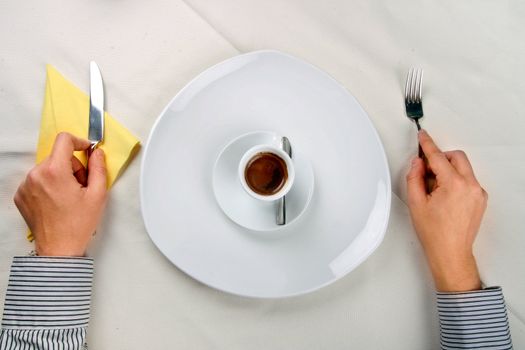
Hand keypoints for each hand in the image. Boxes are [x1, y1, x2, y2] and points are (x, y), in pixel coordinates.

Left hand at [14, 132, 106, 256]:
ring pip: (47, 168)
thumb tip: (96, 153)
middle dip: (72, 166)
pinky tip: (57, 202)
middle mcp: (35, 175)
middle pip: (57, 156)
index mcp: (55, 171)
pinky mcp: (21, 195)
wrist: (59, 248)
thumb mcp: (98, 194)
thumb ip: (98, 168)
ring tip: (69, 197)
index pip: (64, 140)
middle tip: (81, 186)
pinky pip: (37, 180)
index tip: (85, 151)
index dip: (78, 142)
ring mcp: (25, 186)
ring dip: (60, 176)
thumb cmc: (78, 224)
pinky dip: (48, 185)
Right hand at [406, 130, 486, 291]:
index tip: (423, 136)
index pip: (438, 157)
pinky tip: (443, 195)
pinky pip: (468, 180)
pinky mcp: (480, 199)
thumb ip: (414, 177)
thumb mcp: (416, 202)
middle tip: (426, 168)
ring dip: (448, 170)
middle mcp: (470, 186)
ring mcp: (478, 193)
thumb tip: (417, 164)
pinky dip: (455, 180)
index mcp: (454, 185)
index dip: (427, 145)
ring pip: (463, 168)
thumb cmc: (435, 233)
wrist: (450, 252)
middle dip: (440, 157)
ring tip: (434, 188)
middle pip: (456, 157)